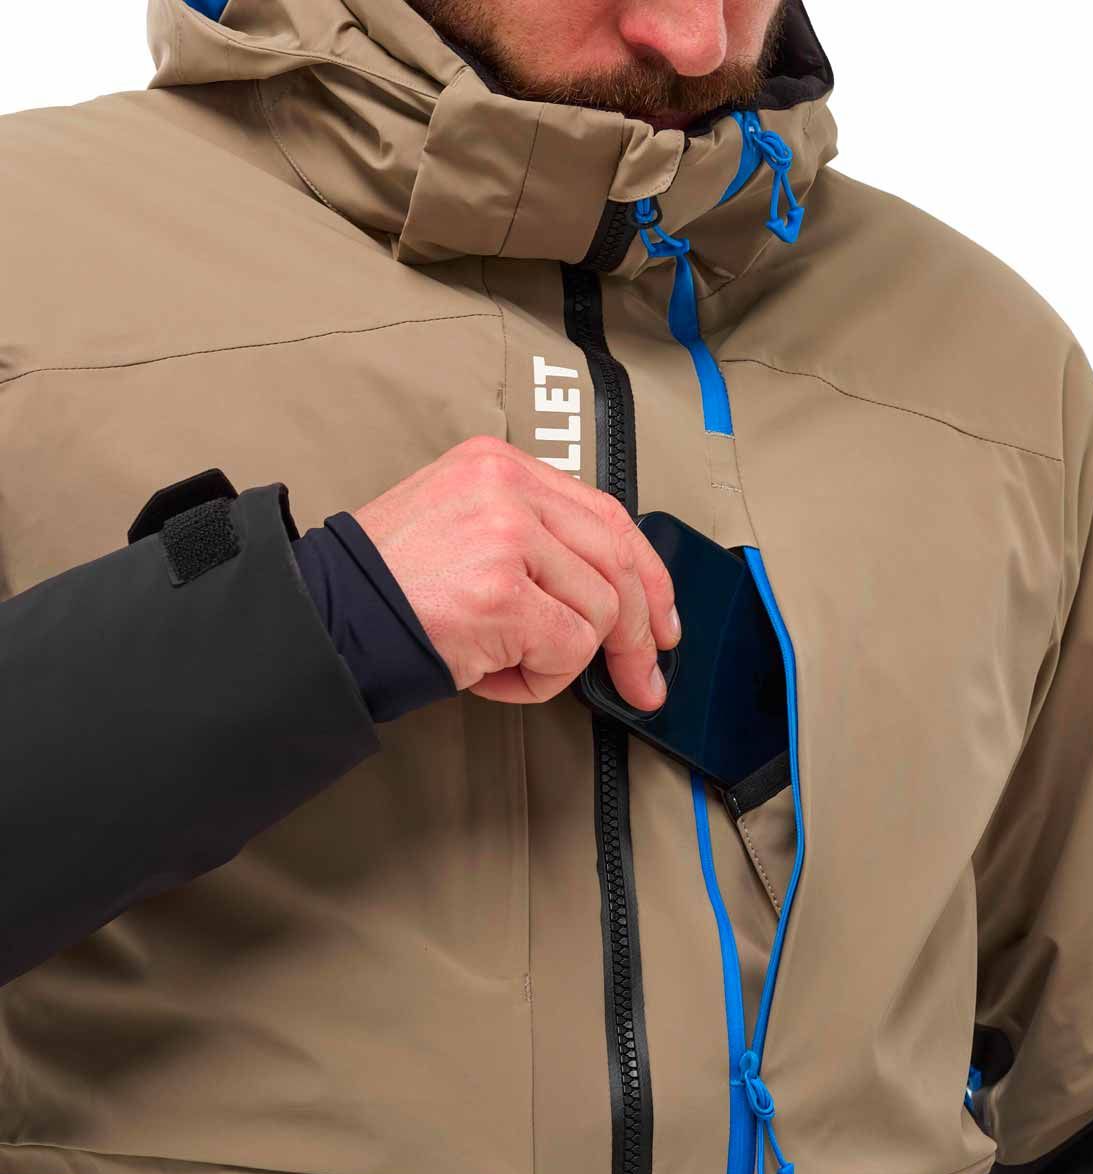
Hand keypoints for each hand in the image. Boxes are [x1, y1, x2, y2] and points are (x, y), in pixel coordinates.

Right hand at [353, 436, 679, 708]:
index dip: (649, 574)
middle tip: (643, 680)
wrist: (323, 618)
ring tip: (504, 663)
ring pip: (597, 613)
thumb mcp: (461, 527)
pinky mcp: (502, 592)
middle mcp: (507, 489)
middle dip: (641, 634)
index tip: (662, 619)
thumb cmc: (387, 586)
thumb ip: (534, 540)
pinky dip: (537, 681)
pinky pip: (566, 651)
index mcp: (499, 466)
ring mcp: (506, 537)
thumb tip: (614, 596)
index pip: (607, 515)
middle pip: (618, 562)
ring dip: (560, 659)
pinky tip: (491, 674)